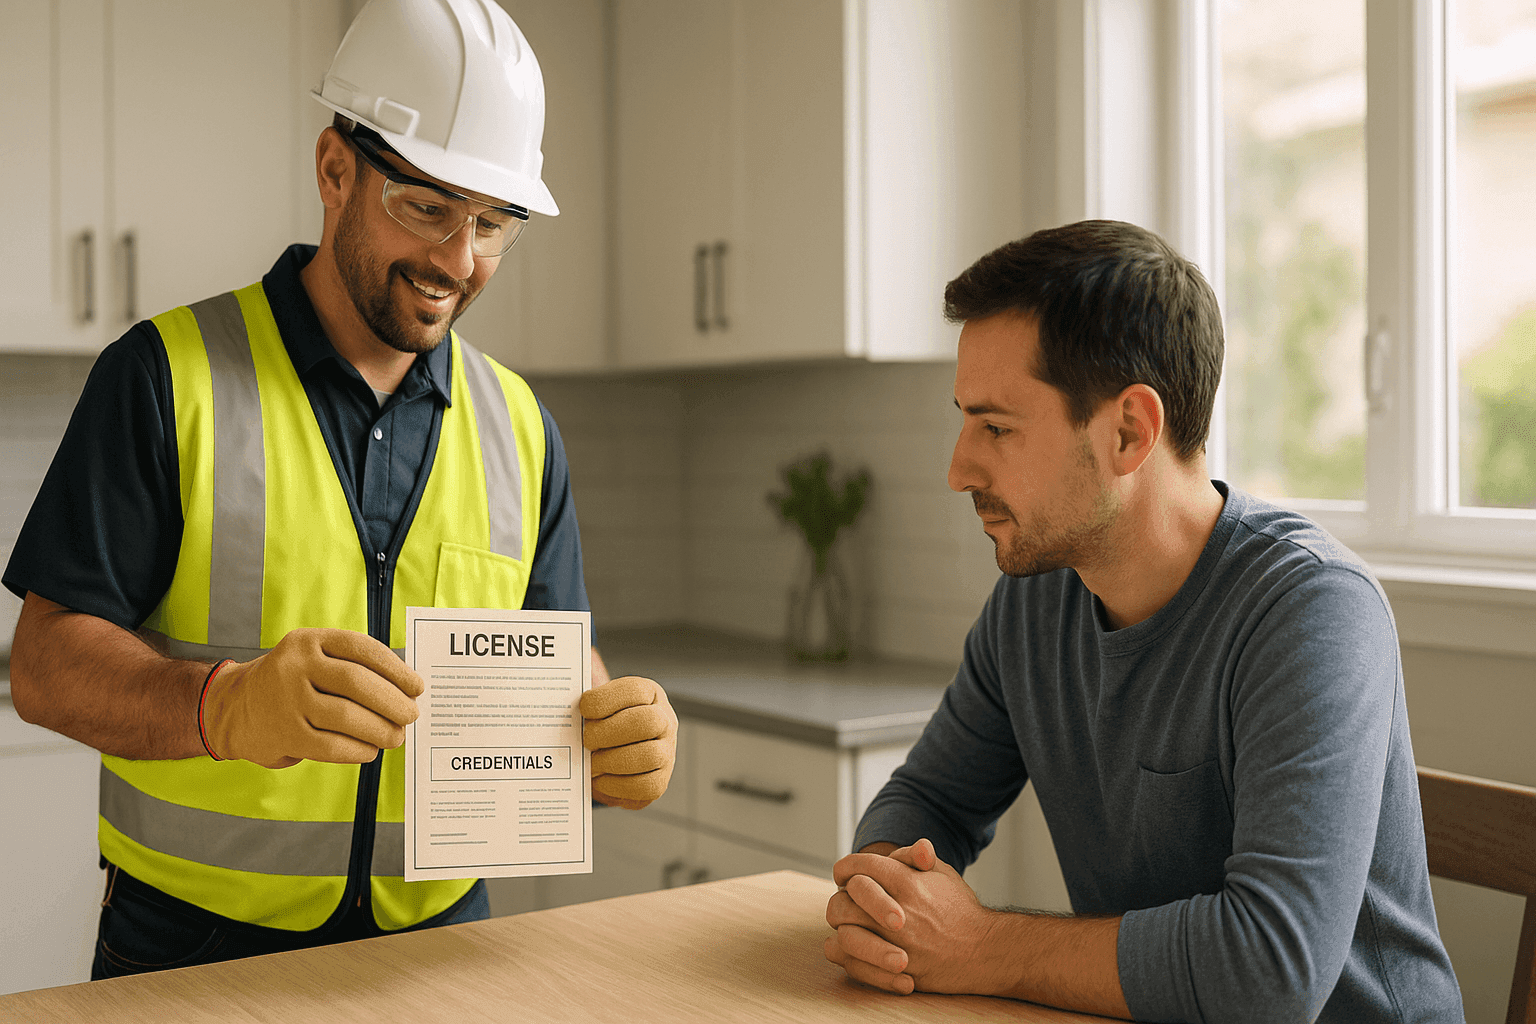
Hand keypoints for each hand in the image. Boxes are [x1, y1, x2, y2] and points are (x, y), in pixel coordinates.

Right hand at [202, 628, 423, 767]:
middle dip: (393, 702)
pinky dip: (358, 750)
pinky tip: (370, 750)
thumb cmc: (295, 682)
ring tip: (396, 736)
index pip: (362, 649)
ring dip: (380, 730)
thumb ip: (354, 666)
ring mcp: (287, 701)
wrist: (236, 707)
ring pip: (347, 717)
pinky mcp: (284, 734)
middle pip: (357, 684)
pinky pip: (332, 746)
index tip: (417, 687)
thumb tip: (406, 691)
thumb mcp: (316, 657)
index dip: (396, 669)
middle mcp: (295, 666)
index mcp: (310, 640)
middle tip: (412, 715)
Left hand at [579, 675, 676, 808]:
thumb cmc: (604, 726)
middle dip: (609, 732)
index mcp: (649, 694)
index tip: (583, 709)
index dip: (606, 699)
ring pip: (650, 756)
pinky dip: (617, 784)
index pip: (635, 690)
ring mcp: (667, 752)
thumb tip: (560, 713)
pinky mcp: (661, 780)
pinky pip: (646, 786)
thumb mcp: (599, 708)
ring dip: (612, 760)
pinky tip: (600, 779)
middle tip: (586, 740)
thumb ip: (587, 708)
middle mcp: (665, 721)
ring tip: (591, 762)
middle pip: (647, 722)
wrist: (618, 754)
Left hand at [824, 838, 995, 995]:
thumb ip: (914, 856)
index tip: (845, 873)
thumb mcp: (943, 873)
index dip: (846, 868)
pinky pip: (852, 964)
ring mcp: (894, 944)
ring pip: (844, 933)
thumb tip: (898, 849)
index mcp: (906, 882)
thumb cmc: (961, 910)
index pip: (857, 867)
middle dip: (842, 899)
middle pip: (842, 901)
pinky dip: (843, 955)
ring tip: (850, 924)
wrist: (985, 951)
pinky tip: (847, 947)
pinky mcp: (894, 972)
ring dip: (842, 927)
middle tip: (848, 901)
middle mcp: (897, 912)